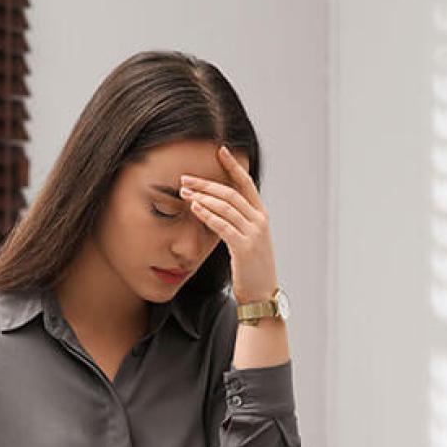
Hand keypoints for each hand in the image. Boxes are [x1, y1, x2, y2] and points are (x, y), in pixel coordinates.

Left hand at [180, 146, 278, 304]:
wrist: (262, 296)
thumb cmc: (251, 269)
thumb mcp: (248, 240)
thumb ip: (237, 222)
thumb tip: (216, 207)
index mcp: (261, 216)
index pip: (246, 183)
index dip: (233, 166)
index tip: (219, 150)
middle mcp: (260, 221)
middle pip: (231, 192)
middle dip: (206, 183)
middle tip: (185, 178)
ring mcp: (254, 234)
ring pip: (226, 206)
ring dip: (203, 196)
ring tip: (184, 191)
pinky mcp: (245, 248)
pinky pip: (224, 226)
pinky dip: (208, 214)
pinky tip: (194, 208)